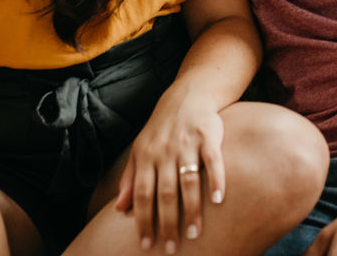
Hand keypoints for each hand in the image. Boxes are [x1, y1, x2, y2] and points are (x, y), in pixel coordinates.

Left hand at [114, 89, 226, 251]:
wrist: (188, 95)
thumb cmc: (162, 129)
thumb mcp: (140, 150)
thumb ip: (130, 179)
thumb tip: (118, 210)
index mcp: (146, 157)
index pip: (142, 194)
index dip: (143, 220)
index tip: (147, 244)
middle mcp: (164, 151)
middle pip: (165, 193)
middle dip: (167, 223)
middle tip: (172, 247)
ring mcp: (187, 143)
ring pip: (188, 181)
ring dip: (191, 209)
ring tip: (193, 233)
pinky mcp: (209, 136)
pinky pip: (213, 160)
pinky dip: (215, 180)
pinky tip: (217, 200)